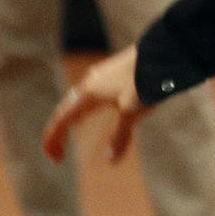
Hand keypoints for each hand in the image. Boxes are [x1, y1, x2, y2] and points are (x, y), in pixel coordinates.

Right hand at [43, 45, 149, 162]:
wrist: (161, 54)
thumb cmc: (144, 82)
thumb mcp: (131, 113)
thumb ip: (120, 136)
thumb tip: (110, 160)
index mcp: (87, 94)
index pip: (61, 120)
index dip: (53, 140)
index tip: (55, 159)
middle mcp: (88, 83)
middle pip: (64, 110)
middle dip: (58, 132)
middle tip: (58, 152)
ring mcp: (99, 76)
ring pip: (76, 100)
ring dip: (69, 119)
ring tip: (68, 132)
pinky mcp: (110, 72)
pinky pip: (88, 93)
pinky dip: (82, 108)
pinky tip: (91, 109)